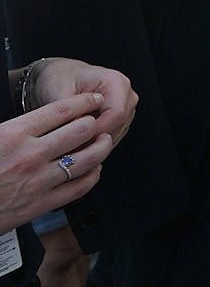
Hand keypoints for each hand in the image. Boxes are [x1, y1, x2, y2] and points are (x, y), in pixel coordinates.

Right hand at [0, 92, 112, 231]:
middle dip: (95, 122)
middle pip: (81, 130)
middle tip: (100, 119)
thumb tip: (32, 114)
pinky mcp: (42, 204)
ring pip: (87, 158)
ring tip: (103, 141)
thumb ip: (11, 125)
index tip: (92, 99)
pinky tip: (94, 170)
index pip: (61, 110)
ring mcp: (39, 180)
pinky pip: (80, 187)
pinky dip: (93, 176)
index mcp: (14, 134)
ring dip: (101, 147)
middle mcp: (31, 155)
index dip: (84, 102)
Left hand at [31, 58, 136, 146]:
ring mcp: (126, 109)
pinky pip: (110, 138)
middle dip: (92, 141)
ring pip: (115, 136)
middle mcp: (127, 96)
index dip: (96, 131)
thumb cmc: (58, 78)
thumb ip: (70, 112)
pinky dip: (92, 144)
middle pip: (118, 127)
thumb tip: (77, 133)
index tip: (73, 141)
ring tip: (67, 147)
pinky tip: (75, 144)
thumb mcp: (58, 92)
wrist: (58, 76)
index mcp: (117, 83)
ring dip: (92, 144)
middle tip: (66, 149)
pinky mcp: (120, 120)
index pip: (116, 115)